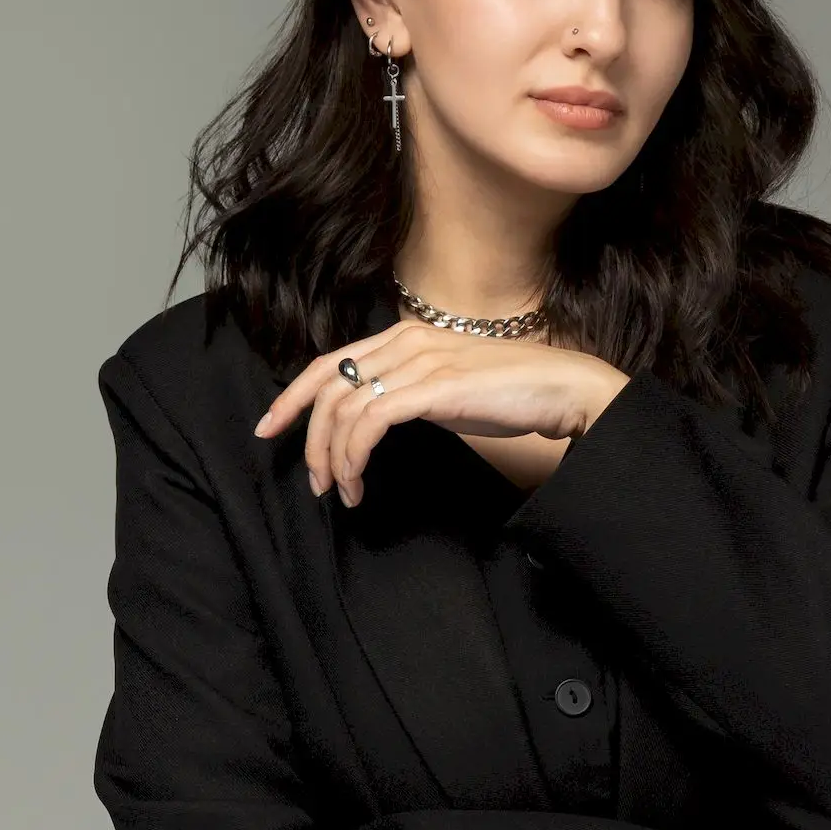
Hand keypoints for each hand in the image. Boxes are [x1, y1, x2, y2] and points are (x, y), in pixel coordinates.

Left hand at [252, 320, 629, 503]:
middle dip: (309, 438)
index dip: (292, 397)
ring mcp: (418, 362)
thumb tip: (374, 421)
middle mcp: (404, 342)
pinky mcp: (433, 388)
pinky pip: (371, 424)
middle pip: (326, 386)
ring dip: (333, 457)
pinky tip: (359, 482)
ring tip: (341, 491)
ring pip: (345, 408)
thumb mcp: (446, 387)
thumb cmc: (510, 394)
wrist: (560, 387)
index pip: (328, 363)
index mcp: (402, 338)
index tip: (270, 429)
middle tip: (314, 481)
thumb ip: (409, 392)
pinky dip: (355, 457)